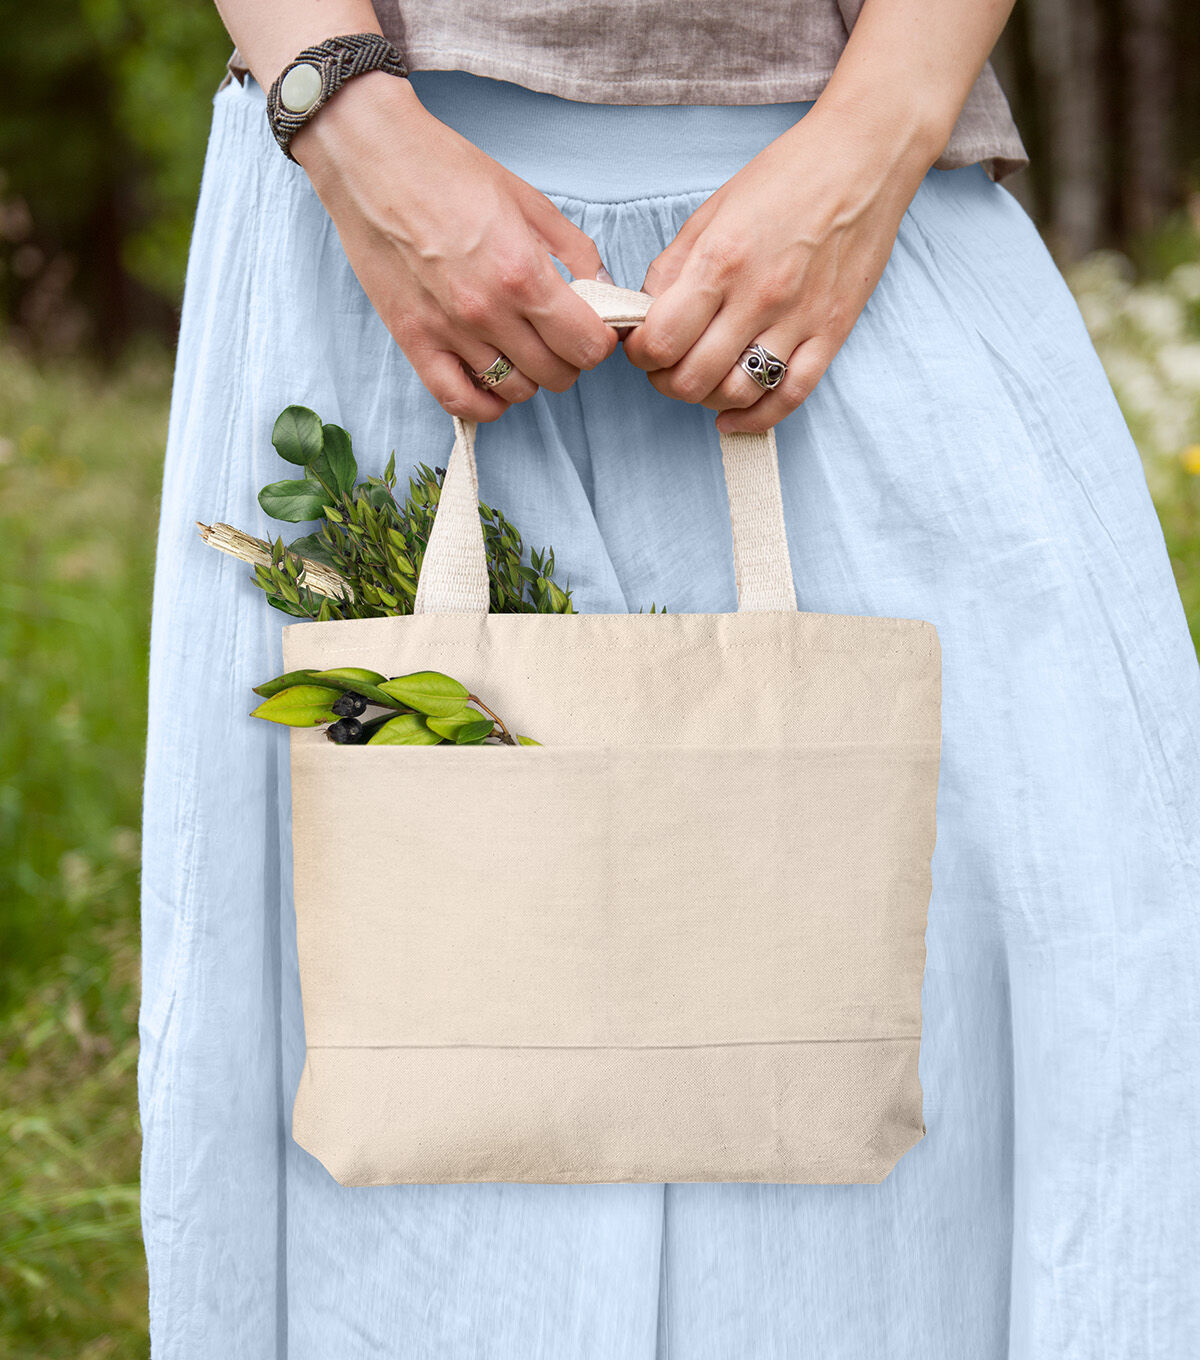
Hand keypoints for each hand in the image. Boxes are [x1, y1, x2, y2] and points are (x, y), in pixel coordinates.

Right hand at [293, 71, 617, 421]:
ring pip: (514, 390)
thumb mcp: (527, 200)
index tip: (594, 329)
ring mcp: (448, 332)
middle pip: (556, 374)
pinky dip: (485, 404)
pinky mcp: (413, 341)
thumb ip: (574, 250)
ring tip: (523, 349)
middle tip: (560, 335)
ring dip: (530, 377)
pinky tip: (493, 383)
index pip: (586, 345)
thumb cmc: (447, 170)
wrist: (370, 158)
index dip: (599, 341)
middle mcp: (488, 311)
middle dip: (569, 359)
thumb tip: (605, 288)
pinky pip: (459, 402)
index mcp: (523, 273)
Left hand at [622, 99, 939, 433]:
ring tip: (700, 380)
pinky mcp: (831, 332)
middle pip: (692, 378)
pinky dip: (755, 419)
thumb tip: (646, 313)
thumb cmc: (785, 177)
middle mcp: (758, 296)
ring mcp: (798, 319)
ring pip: (736, 394)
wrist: (865, 157)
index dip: (640, 353)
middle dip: (665, 380)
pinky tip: (732, 417)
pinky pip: (790, 395)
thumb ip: (674, 267)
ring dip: (705, 399)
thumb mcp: (712, 210)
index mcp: (721, 260)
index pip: (661, 339)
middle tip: (664, 367)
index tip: (641, 345)